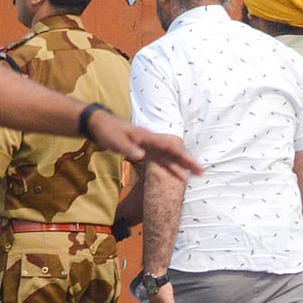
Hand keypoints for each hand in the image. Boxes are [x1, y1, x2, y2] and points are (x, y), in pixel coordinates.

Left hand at [86, 109, 202, 179]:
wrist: (101, 125)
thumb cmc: (108, 131)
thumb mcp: (116, 141)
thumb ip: (129, 148)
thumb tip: (142, 156)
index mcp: (148, 137)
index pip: (169, 147)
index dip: (182, 156)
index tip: (193, 164)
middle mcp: (152, 142)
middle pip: (173, 152)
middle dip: (187, 162)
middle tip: (202, 172)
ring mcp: (149, 147)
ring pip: (169, 157)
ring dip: (180, 167)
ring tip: (194, 177)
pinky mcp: (145, 151)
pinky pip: (160, 161)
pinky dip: (169, 168)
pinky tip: (178, 176)